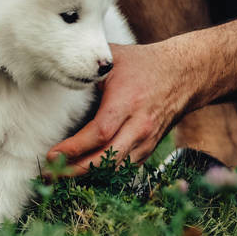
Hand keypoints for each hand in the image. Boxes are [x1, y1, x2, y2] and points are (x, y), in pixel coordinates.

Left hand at [46, 41, 193, 176]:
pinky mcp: (150, 147)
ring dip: (89, 176)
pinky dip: (105, 175)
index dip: (74, 148)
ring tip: (61, 177)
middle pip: (107, 158)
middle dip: (77, 170)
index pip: (99, 133)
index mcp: (127, 103)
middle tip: (50, 174)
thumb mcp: (114, 58)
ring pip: (117, 168)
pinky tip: (84, 175)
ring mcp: (147, 140)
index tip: (52, 154)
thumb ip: (87, 67)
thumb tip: (57, 65)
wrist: (187, 74)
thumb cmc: (144, 64)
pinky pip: (126, 168)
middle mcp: (139, 126)